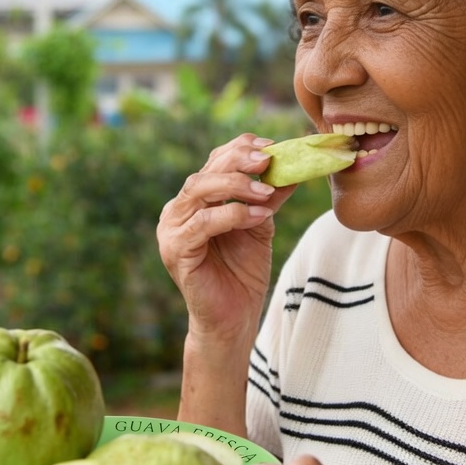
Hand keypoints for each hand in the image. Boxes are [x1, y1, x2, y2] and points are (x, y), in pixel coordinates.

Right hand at [156, 133, 294, 343]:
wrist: (233, 318)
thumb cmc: (243, 272)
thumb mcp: (261, 225)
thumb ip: (269, 197)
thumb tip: (294, 166)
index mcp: (196, 200)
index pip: (214, 162)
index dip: (240, 149)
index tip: (271, 146)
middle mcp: (178, 210)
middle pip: (205, 172)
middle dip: (238, 162)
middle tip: (268, 160)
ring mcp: (172, 230)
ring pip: (199, 191)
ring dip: (236, 186)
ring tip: (266, 191)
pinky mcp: (175, 251)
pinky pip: (202, 224)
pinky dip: (233, 215)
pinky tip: (259, 217)